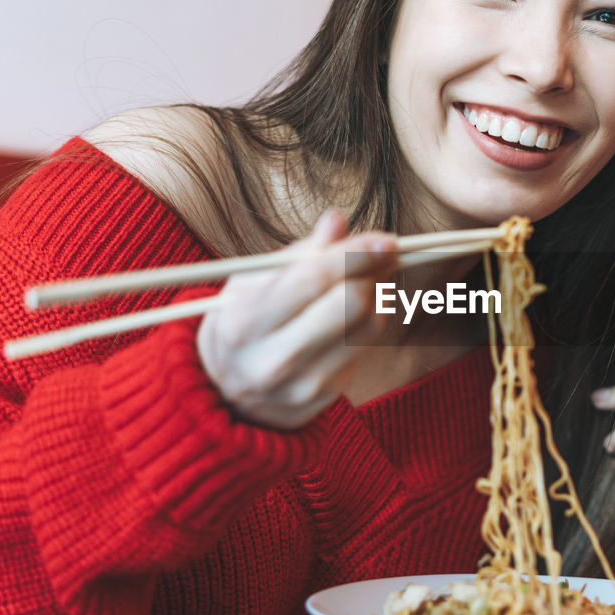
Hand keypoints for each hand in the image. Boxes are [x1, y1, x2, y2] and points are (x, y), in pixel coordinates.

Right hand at [197, 210, 395, 428]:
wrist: (227, 394)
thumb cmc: (242, 323)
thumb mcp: (249, 283)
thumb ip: (298, 253)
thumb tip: (337, 220)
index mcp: (245, 322)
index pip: (313, 279)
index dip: (356, 254)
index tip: (386, 240)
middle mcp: (274, 359)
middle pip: (350, 306)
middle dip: (373, 272)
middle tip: (383, 254)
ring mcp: (304, 383)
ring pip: (368, 326)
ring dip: (376, 294)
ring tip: (363, 279)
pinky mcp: (328, 395)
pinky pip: (367, 346)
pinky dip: (370, 319)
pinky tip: (356, 309)